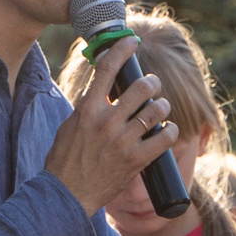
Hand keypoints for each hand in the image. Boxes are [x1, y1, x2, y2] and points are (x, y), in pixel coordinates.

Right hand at [44, 38, 177, 213]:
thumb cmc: (65, 160)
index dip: (122, 50)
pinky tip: (167, 130)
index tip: (131, 41)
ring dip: (163, 105)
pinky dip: (169, 131)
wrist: (67, 194)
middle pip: (141, 88)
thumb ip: (87, 106)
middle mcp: (107, 122)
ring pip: (156, 110)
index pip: (107, 70)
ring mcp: (123, 141)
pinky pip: (164, 138)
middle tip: (153, 84)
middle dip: (152, 82)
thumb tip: (100, 88)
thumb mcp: (70, 126)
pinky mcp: (136, 160)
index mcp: (88, 109)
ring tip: (161, 106)